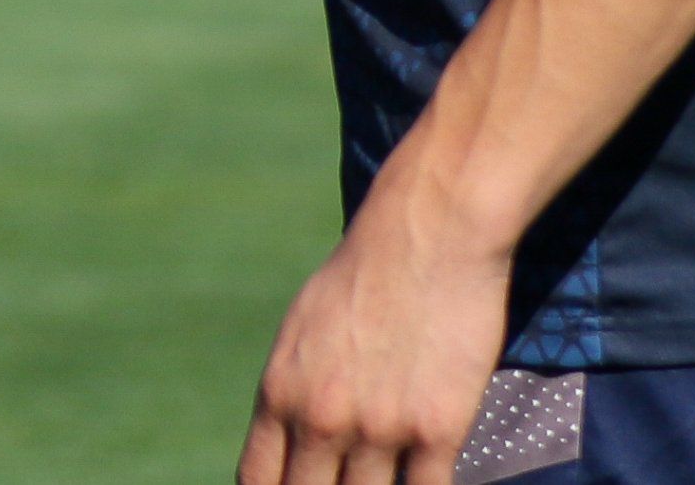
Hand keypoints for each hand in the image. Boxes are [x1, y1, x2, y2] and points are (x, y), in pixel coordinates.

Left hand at [238, 184, 513, 484]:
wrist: (426, 235)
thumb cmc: (364, 277)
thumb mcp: (302, 331)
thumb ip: (294, 391)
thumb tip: (290, 436)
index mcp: (279, 393)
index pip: (257, 482)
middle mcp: (321, 418)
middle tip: (341, 481)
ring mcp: (379, 429)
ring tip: (378, 479)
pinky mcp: (436, 431)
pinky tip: (421, 480)